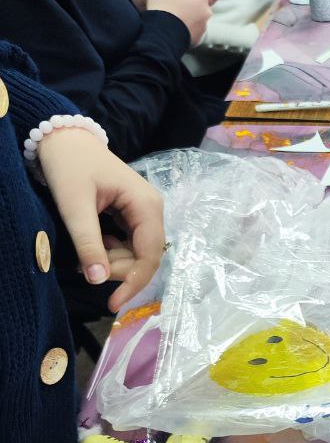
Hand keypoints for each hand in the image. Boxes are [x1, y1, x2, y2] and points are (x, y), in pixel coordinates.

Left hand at [38, 128, 165, 309]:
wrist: (64, 138)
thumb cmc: (69, 167)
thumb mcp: (74, 206)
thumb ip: (88, 244)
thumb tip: (99, 281)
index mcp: (147, 205)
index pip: (150, 255)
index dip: (134, 283)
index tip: (112, 303)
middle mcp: (153, 209)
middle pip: (146, 256)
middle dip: (120, 270)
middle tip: (87, 268)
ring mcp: (144, 211)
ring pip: (138, 252)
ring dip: (115, 262)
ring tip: (87, 256)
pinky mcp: (133, 213)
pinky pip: (131, 243)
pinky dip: (112, 252)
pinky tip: (95, 244)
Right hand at [145, 0, 211, 45]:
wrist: (163, 31)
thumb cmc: (167, 3)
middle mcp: (207, 11)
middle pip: (195, 4)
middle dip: (185, 4)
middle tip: (170, 5)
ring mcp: (203, 26)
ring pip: (194, 18)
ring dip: (185, 17)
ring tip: (171, 17)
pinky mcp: (197, 39)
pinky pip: (190, 30)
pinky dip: (183, 28)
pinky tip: (173, 27)